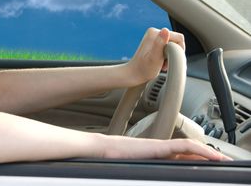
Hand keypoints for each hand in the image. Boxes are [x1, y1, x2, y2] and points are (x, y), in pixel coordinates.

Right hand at [101, 136, 231, 160]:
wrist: (99, 151)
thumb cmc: (111, 162)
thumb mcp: (134, 169)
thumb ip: (145, 171)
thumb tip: (149, 175)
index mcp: (154, 156)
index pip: (181, 157)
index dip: (198, 160)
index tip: (211, 167)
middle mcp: (159, 149)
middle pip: (189, 152)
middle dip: (208, 158)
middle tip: (223, 165)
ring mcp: (159, 146)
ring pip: (190, 148)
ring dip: (209, 154)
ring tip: (223, 161)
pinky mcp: (159, 145)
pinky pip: (184, 146)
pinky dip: (199, 150)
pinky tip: (211, 156)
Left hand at [127, 28, 185, 85]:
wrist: (134, 74)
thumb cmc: (144, 69)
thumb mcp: (155, 57)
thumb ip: (160, 43)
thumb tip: (165, 30)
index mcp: (154, 32)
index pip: (179, 38)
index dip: (179, 51)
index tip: (170, 59)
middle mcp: (154, 32)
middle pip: (176, 42)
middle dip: (174, 54)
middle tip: (164, 63)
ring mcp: (154, 38)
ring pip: (173, 47)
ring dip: (170, 57)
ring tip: (162, 65)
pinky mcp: (154, 44)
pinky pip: (168, 49)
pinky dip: (167, 58)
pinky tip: (160, 64)